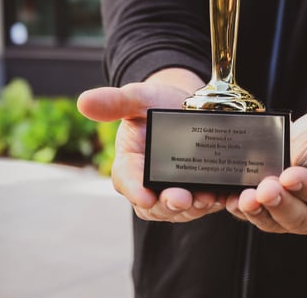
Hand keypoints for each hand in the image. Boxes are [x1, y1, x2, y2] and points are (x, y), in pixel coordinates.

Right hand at [77, 71, 226, 222]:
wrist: (186, 103)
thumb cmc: (155, 101)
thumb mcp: (137, 97)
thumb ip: (114, 101)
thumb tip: (83, 101)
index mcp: (129, 164)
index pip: (126, 181)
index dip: (134, 190)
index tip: (144, 196)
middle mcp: (150, 184)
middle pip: (155, 205)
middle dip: (168, 204)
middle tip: (181, 198)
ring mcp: (176, 189)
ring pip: (181, 209)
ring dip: (193, 207)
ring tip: (206, 197)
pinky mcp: (200, 190)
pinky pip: (206, 203)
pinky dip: (215, 203)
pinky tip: (224, 196)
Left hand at [226, 96, 306, 234]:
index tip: (291, 176)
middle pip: (300, 216)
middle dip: (280, 206)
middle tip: (263, 190)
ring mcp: (291, 208)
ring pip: (274, 220)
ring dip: (257, 212)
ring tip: (241, 199)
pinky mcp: (269, 203)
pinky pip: (254, 212)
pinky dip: (239, 208)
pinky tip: (226, 197)